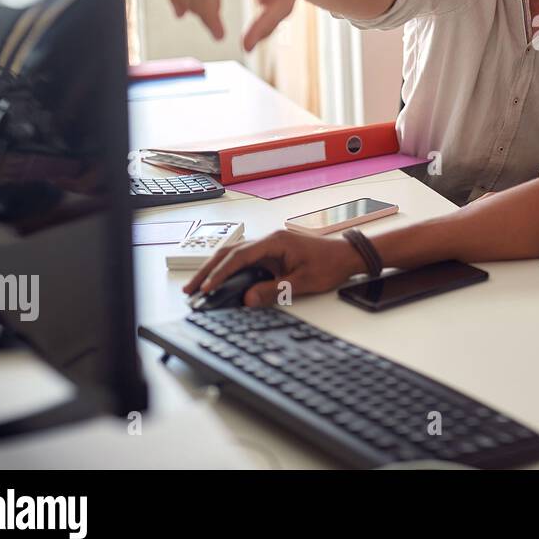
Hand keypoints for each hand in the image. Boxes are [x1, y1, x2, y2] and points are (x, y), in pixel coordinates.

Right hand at [183, 230, 364, 307]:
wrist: (347, 256)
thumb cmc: (330, 264)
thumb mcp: (303, 282)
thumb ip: (275, 290)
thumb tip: (248, 298)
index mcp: (275, 242)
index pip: (240, 257)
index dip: (220, 273)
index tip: (207, 288)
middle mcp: (269, 240)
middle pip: (230, 253)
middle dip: (208, 271)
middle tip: (191, 289)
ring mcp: (269, 247)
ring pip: (234, 256)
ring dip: (216, 270)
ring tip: (199, 287)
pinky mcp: (271, 255)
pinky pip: (245, 261)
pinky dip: (229, 271)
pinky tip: (219, 283)